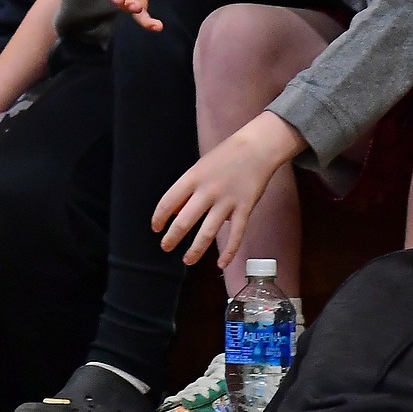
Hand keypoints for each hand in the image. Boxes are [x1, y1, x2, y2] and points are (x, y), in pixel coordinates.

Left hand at [154, 112, 304, 266]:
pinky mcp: (245, 208)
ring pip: (207, 232)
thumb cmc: (226, 156)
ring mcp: (227, 201)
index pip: (168, 202)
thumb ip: (188, 189)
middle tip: (166, 247)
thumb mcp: (200, 167)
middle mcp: (207, 191)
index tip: (156, 228)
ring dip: (195, 250)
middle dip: (172, 238)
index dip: (159, 217)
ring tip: (187, 260)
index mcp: (192, 178)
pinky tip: (221, 263)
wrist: (256, 148)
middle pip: (184, 221)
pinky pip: (236, 234)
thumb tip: (176, 212)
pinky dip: (229, 251)